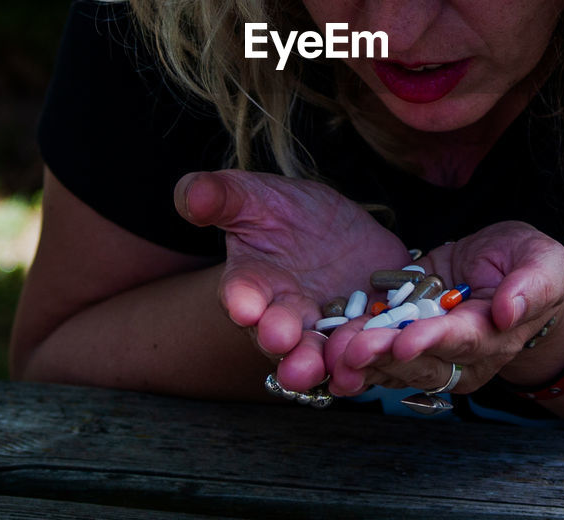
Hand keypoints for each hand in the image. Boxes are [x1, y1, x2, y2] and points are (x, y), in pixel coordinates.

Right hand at [175, 170, 409, 391]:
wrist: (337, 229)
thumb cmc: (284, 212)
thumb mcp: (254, 195)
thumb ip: (221, 196)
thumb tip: (189, 194)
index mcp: (252, 284)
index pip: (241, 294)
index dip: (242, 300)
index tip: (244, 306)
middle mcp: (286, 315)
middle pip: (281, 336)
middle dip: (281, 342)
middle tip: (282, 343)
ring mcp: (327, 328)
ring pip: (322, 354)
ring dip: (323, 363)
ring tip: (328, 368)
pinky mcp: (367, 328)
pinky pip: (367, 350)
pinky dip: (370, 360)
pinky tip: (374, 364)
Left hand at [321, 221, 563, 395]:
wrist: (507, 272)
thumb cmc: (529, 265)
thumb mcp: (542, 261)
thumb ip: (531, 285)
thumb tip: (508, 311)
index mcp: (493, 337)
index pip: (461, 342)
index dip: (432, 342)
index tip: (404, 342)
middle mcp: (457, 355)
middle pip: (418, 361)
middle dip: (383, 356)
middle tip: (352, 352)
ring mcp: (427, 351)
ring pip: (391, 364)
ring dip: (360, 361)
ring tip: (331, 355)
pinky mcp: (402, 338)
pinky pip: (375, 351)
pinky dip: (349, 351)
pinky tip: (324, 350)